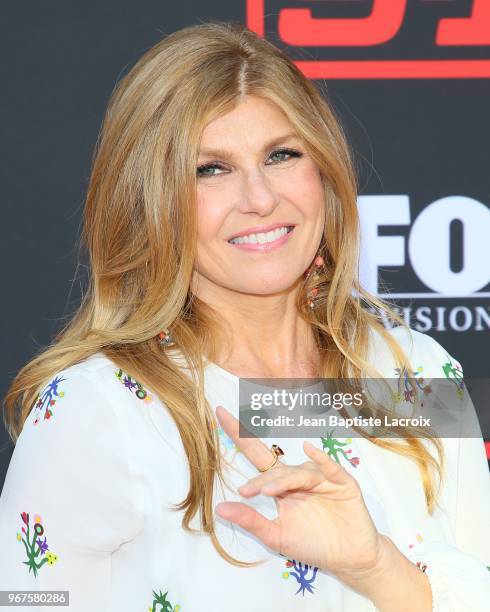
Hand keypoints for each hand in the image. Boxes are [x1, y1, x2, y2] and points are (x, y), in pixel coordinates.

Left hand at [214, 404, 385, 582]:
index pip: (256, 456)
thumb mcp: (276, 536)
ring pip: (298, 472)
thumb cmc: (313, 544)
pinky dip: (321, 459)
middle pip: (275, 468)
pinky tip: (310, 451)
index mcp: (280, 486)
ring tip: (268, 492)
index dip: (239, 435)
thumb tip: (219, 508)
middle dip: (260, 478)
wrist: (350, 559)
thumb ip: (251, 521)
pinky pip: (330, 468)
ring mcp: (321, 477)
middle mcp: (298, 477)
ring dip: (282, 480)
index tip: (218, 414)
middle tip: (245, 491)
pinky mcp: (342, 483)